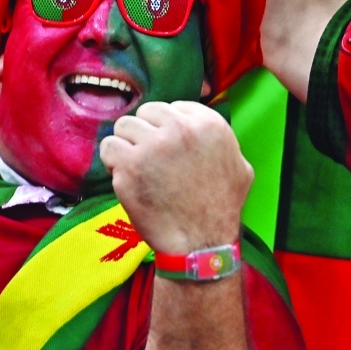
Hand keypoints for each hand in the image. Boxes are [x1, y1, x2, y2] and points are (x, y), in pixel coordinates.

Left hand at [100, 101, 253, 255]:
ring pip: (124, 126)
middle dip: (146, 132)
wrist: (201, 242)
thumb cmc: (222, 208)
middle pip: (146, 112)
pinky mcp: (129, 167)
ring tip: (135, 165)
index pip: (174, 107)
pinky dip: (113, 161)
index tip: (168, 145)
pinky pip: (109, 148)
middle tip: (149, 156)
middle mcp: (180, 129)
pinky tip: (124, 175)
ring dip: (127, 144)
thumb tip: (207, 131)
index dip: (168, 127)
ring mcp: (152, 147)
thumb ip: (224, 142)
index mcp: (208, 124)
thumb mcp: (240, 167)